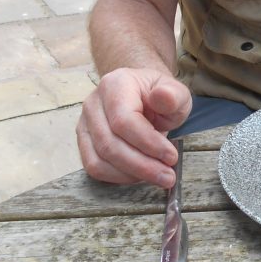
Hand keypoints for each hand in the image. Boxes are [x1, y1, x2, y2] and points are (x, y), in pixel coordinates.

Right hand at [76, 68, 191, 186]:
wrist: (142, 94)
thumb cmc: (159, 95)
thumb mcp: (176, 92)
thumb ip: (173, 95)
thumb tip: (163, 96)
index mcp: (116, 84)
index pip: (124, 120)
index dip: (148, 143)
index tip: (171, 157)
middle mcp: (94, 103)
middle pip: (109, 144)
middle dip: (141, 165)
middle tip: (167, 176)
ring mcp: (85, 123)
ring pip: (98, 160)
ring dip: (130, 174)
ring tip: (157, 175)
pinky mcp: (84, 141)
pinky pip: (94, 167)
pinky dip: (117, 177)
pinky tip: (139, 175)